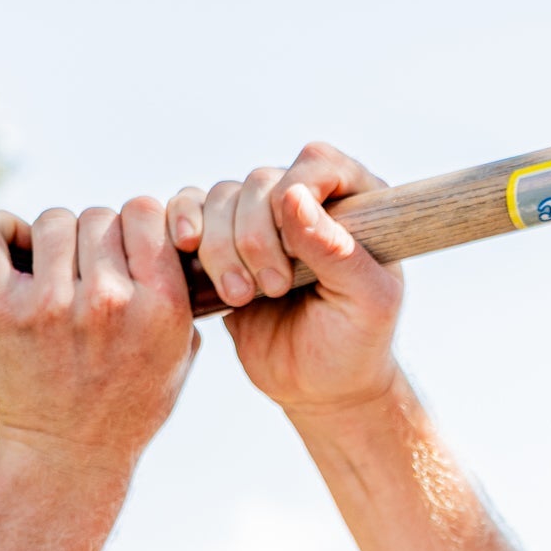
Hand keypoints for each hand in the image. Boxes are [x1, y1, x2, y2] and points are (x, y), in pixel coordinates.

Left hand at [0, 199, 196, 476]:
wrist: (69, 457)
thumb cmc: (127, 407)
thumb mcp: (177, 358)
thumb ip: (178, 296)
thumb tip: (166, 235)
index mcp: (161, 308)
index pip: (145, 211)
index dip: (136, 225)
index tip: (129, 250)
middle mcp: (110, 301)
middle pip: (98, 216)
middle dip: (95, 242)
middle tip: (90, 281)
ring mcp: (54, 304)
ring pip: (52, 222)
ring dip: (52, 243)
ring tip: (56, 279)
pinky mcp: (4, 310)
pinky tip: (10, 250)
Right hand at [170, 142, 402, 417]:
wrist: (320, 389)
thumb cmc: (355, 346)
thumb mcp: (367, 305)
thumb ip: (338, 251)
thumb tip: (292, 196)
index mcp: (353, 205)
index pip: (318, 162)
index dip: (296, 189)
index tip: (294, 243)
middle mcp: (304, 203)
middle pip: (260, 182)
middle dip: (257, 236)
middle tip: (274, 288)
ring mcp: (260, 221)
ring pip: (221, 198)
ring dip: (222, 246)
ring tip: (241, 296)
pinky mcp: (222, 243)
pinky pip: (189, 210)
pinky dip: (183, 226)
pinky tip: (191, 255)